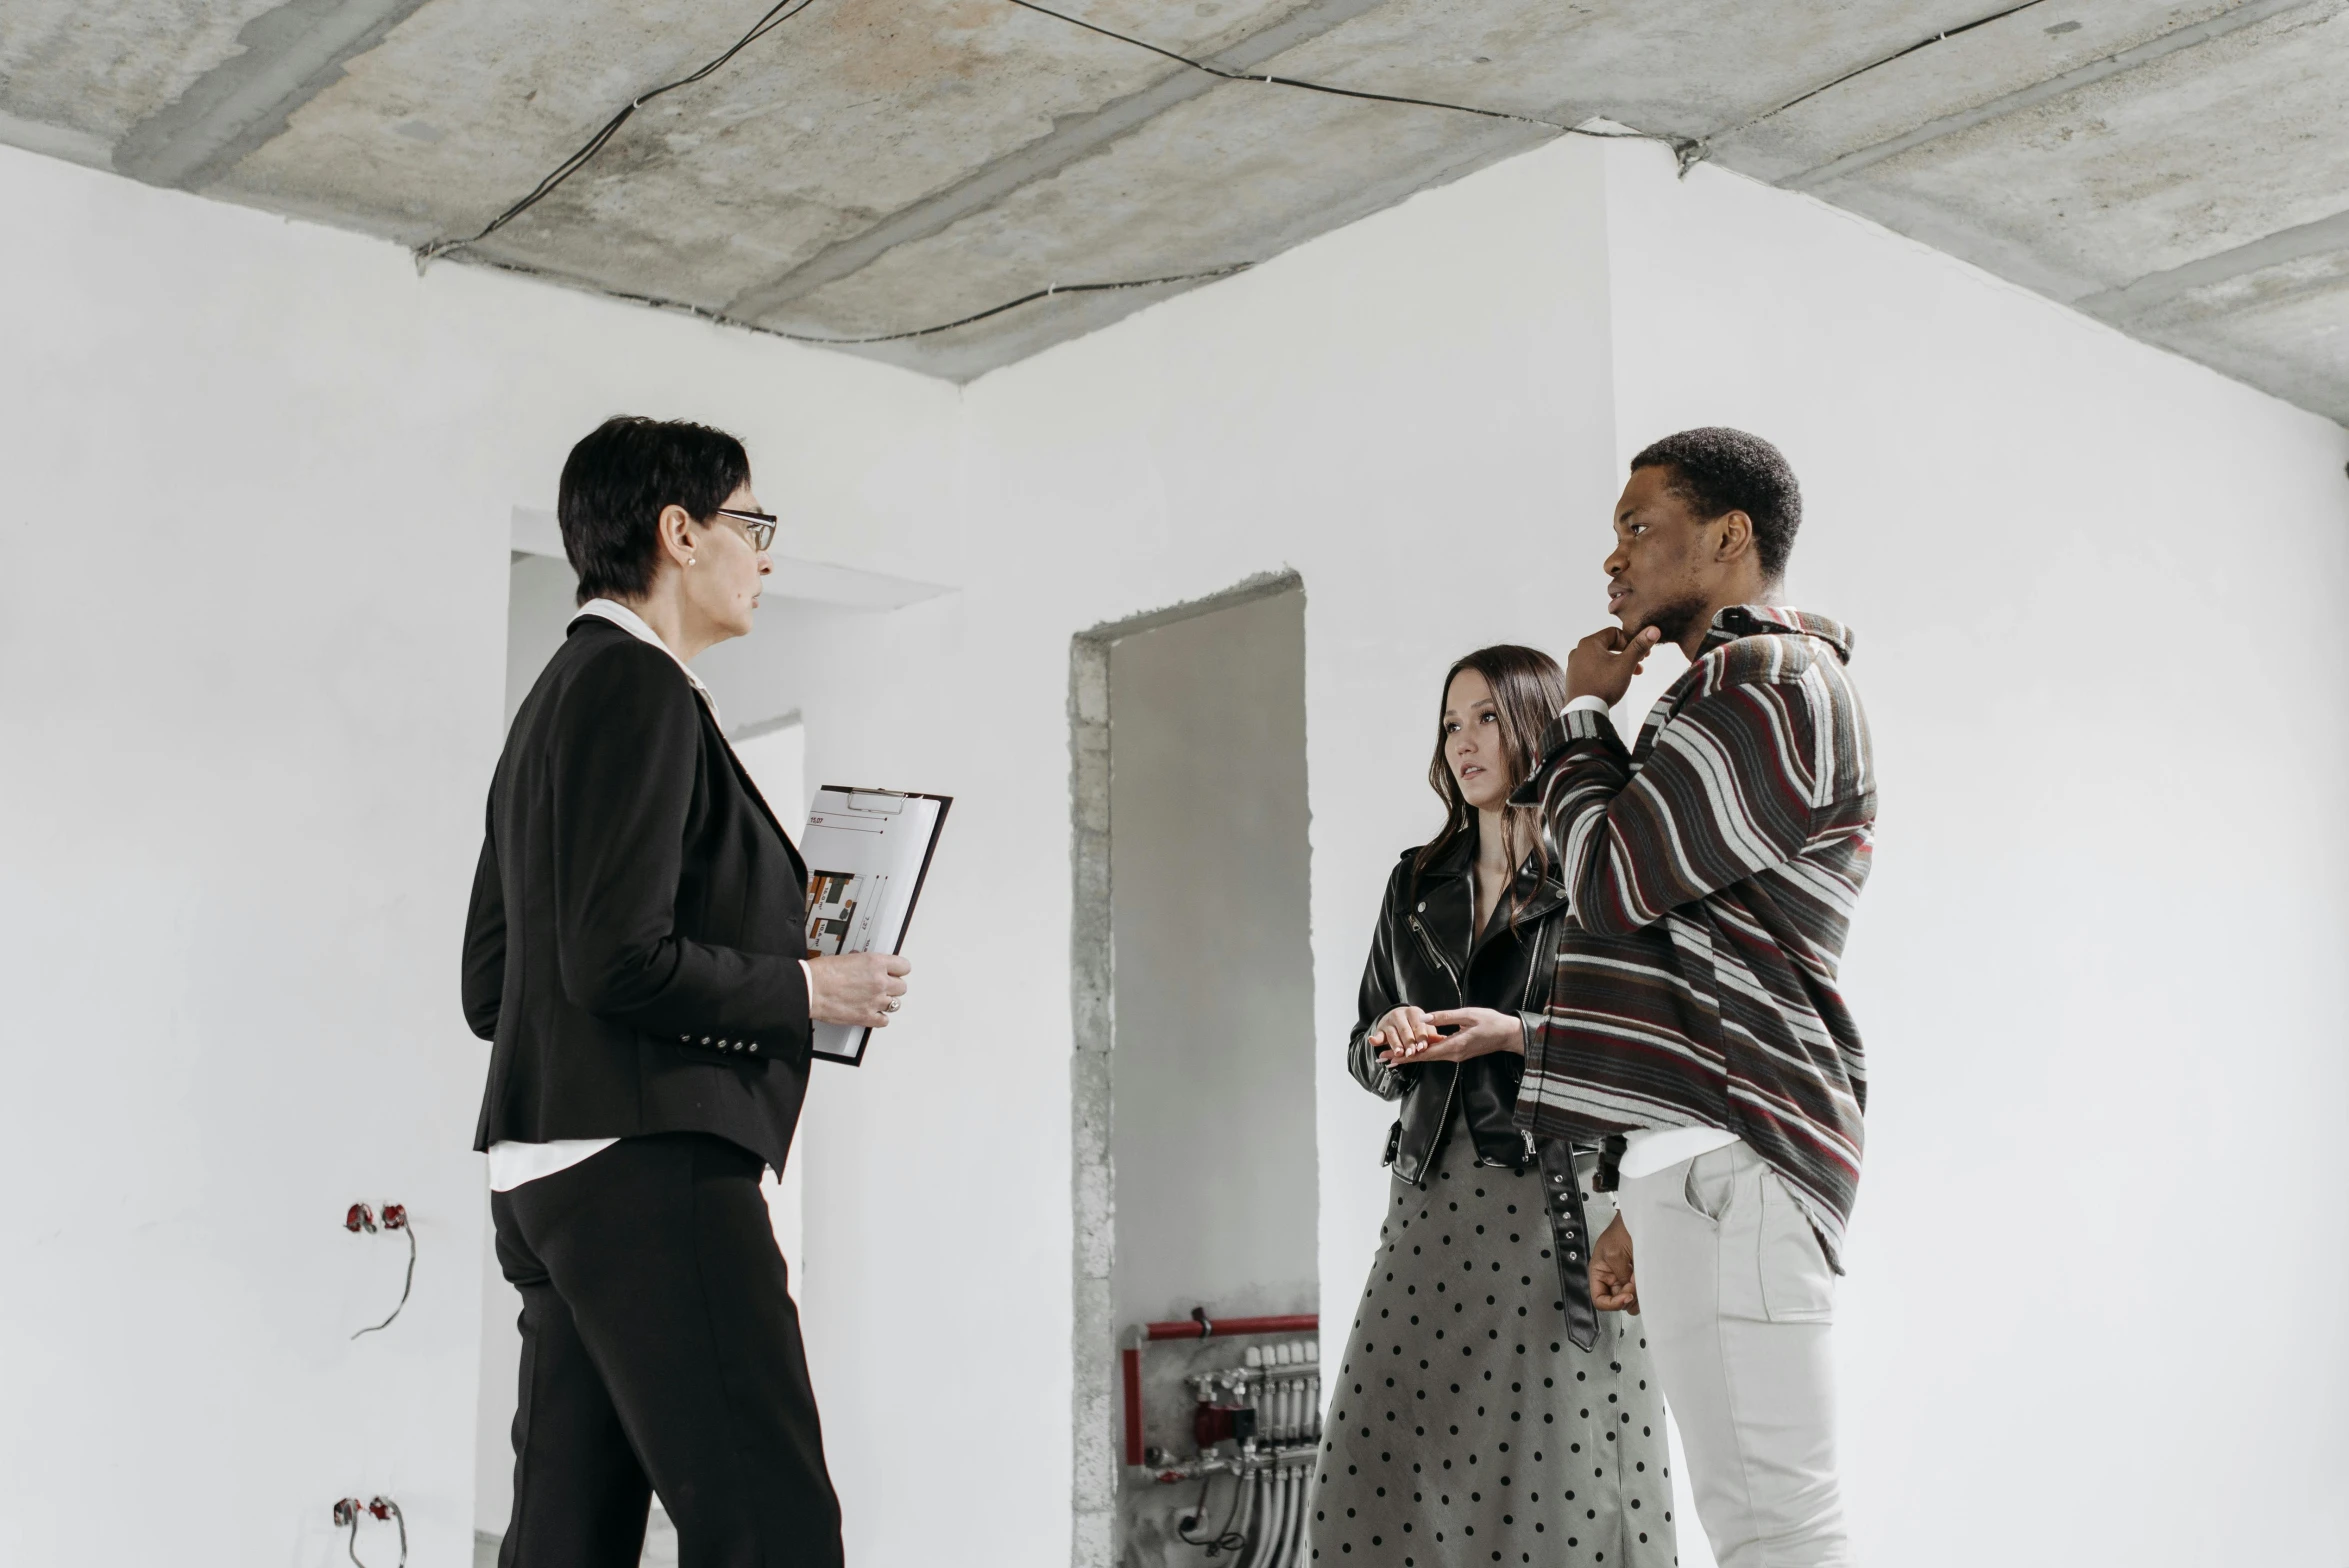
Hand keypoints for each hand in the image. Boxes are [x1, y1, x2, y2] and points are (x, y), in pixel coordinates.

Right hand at [807, 952, 910, 1028]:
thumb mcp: (847, 958)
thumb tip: (864, 964)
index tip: (894, 972)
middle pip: (902, 987)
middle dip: (893, 986)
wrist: (810, 989)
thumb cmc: (822, 973)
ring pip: (896, 1004)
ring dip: (886, 1002)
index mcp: (876, 963)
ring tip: (876, 1000)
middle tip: (883, 986)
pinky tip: (872, 1013)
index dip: (898, 970)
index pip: (904, 966)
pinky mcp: (867, 1017)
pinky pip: (884, 1021)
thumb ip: (862, 962)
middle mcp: (879, 982)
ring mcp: (875, 1001)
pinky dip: (879, 1018)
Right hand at [1366, 1005, 1436, 1065]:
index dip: (1420, 1037)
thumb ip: (1432, 1035)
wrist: (1397, 1018)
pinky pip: (1378, 1035)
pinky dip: (1375, 1038)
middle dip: (1408, 1042)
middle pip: (1405, 1030)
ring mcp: (1389, 1021)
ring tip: (1399, 1053)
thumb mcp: (1424, 1028)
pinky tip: (1373, 1041)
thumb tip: (1445, 1040)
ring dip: (1395, 1044)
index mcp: (1414, 1012)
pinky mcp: (1380, 1029)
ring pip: (1392, 1034)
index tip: (1423, 1047)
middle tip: (1411, 1053)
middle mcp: (1400, 1014)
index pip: (1418, 1025)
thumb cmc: (1415, 1026)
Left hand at [1385, 1006, 1523, 1064]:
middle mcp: (1453, 1054)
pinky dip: (1424, 1051)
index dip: (1405, 1055)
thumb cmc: (1492, 1023)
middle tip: (1383, 1058)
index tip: (1389, 1057)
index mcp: (1454, 1046)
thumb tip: (1423, 1019)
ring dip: (1411, 1054)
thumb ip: (1444, 1017)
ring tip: (1393, 1055)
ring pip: (1430, 1056)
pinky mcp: (1459, 1052)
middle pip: (1423, 1057)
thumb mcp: (1468, 1015)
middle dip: (1402, 1057)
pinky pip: (1438, 1053)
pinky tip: (1415, 1049)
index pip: (1424, 1053)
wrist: (1509, 1035)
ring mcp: (1456, 1055)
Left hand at [1564, 625, 1661, 706]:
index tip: (1642, 653)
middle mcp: (1579, 651)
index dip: (1631, 641)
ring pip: (1602, 658)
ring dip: (1619, 663)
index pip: (1614, 633)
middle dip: (1627, 653)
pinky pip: (1594, 669)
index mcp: (1589, 643)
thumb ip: (1639, 646)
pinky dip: (1607, 671)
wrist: (1585, 711)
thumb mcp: (1626, 664)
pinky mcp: (1575, 678)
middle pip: (1608, 645)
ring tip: (1632, 674)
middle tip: (1640, 662)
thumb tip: (1653, 630)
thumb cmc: (1604, 685)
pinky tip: (1616, 681)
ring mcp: (1575, 665)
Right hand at [1589, 1214, 1638, 1313]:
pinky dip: (1645, 1289)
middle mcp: (1611, 1278)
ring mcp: (1625, 1278)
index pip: (1599, 1299)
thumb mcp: (1615, 1253)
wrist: (1641, 1219)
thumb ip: (1620, 1276)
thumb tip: (1629, 1293)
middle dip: (1627, 1298)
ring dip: (1637, 1295)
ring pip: (1630, 1300)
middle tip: (1636, 1286)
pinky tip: (1647, 1278)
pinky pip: (1640, 1291)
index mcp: (1599, 1272)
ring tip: (1641, 1279)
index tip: (1626, 1297)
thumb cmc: (1622, 1229)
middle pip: (1617, 1301)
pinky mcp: (1638, 1276)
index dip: (1612, 1303)